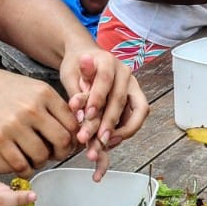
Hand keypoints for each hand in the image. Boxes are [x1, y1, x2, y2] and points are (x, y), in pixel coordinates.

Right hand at [0, 66, 78, 172]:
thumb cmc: (1, 89)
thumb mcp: (31, 87)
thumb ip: (52, 104)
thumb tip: (74, 124)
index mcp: (44, 94)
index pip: (72, 122)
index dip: (74, 137)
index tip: (70, 143)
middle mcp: (32, 108)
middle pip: (62, 140)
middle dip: (62, 153)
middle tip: (56, 155)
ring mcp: (15, 124)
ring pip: (41, 155)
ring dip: (41, 162)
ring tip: (36, 160)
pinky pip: (20, 163)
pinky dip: (25, 169)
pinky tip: (23, 167)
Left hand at [61, 48, 148, 177]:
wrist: (85, 60)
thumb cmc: (76, 67)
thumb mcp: (70, 74)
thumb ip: (75, 91)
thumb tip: (77, 109)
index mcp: (107, 61)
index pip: (105, 80)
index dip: (97, 99)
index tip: (88, 116)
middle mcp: (124, 73)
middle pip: (121, 99)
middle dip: (109, 123)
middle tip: (97, 140)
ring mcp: (132, 87)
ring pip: (137, 111)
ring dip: (121, 132)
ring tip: (104, 145)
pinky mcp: (135, 100)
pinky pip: (135, 118)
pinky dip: (124, 132)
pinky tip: (110, 142)